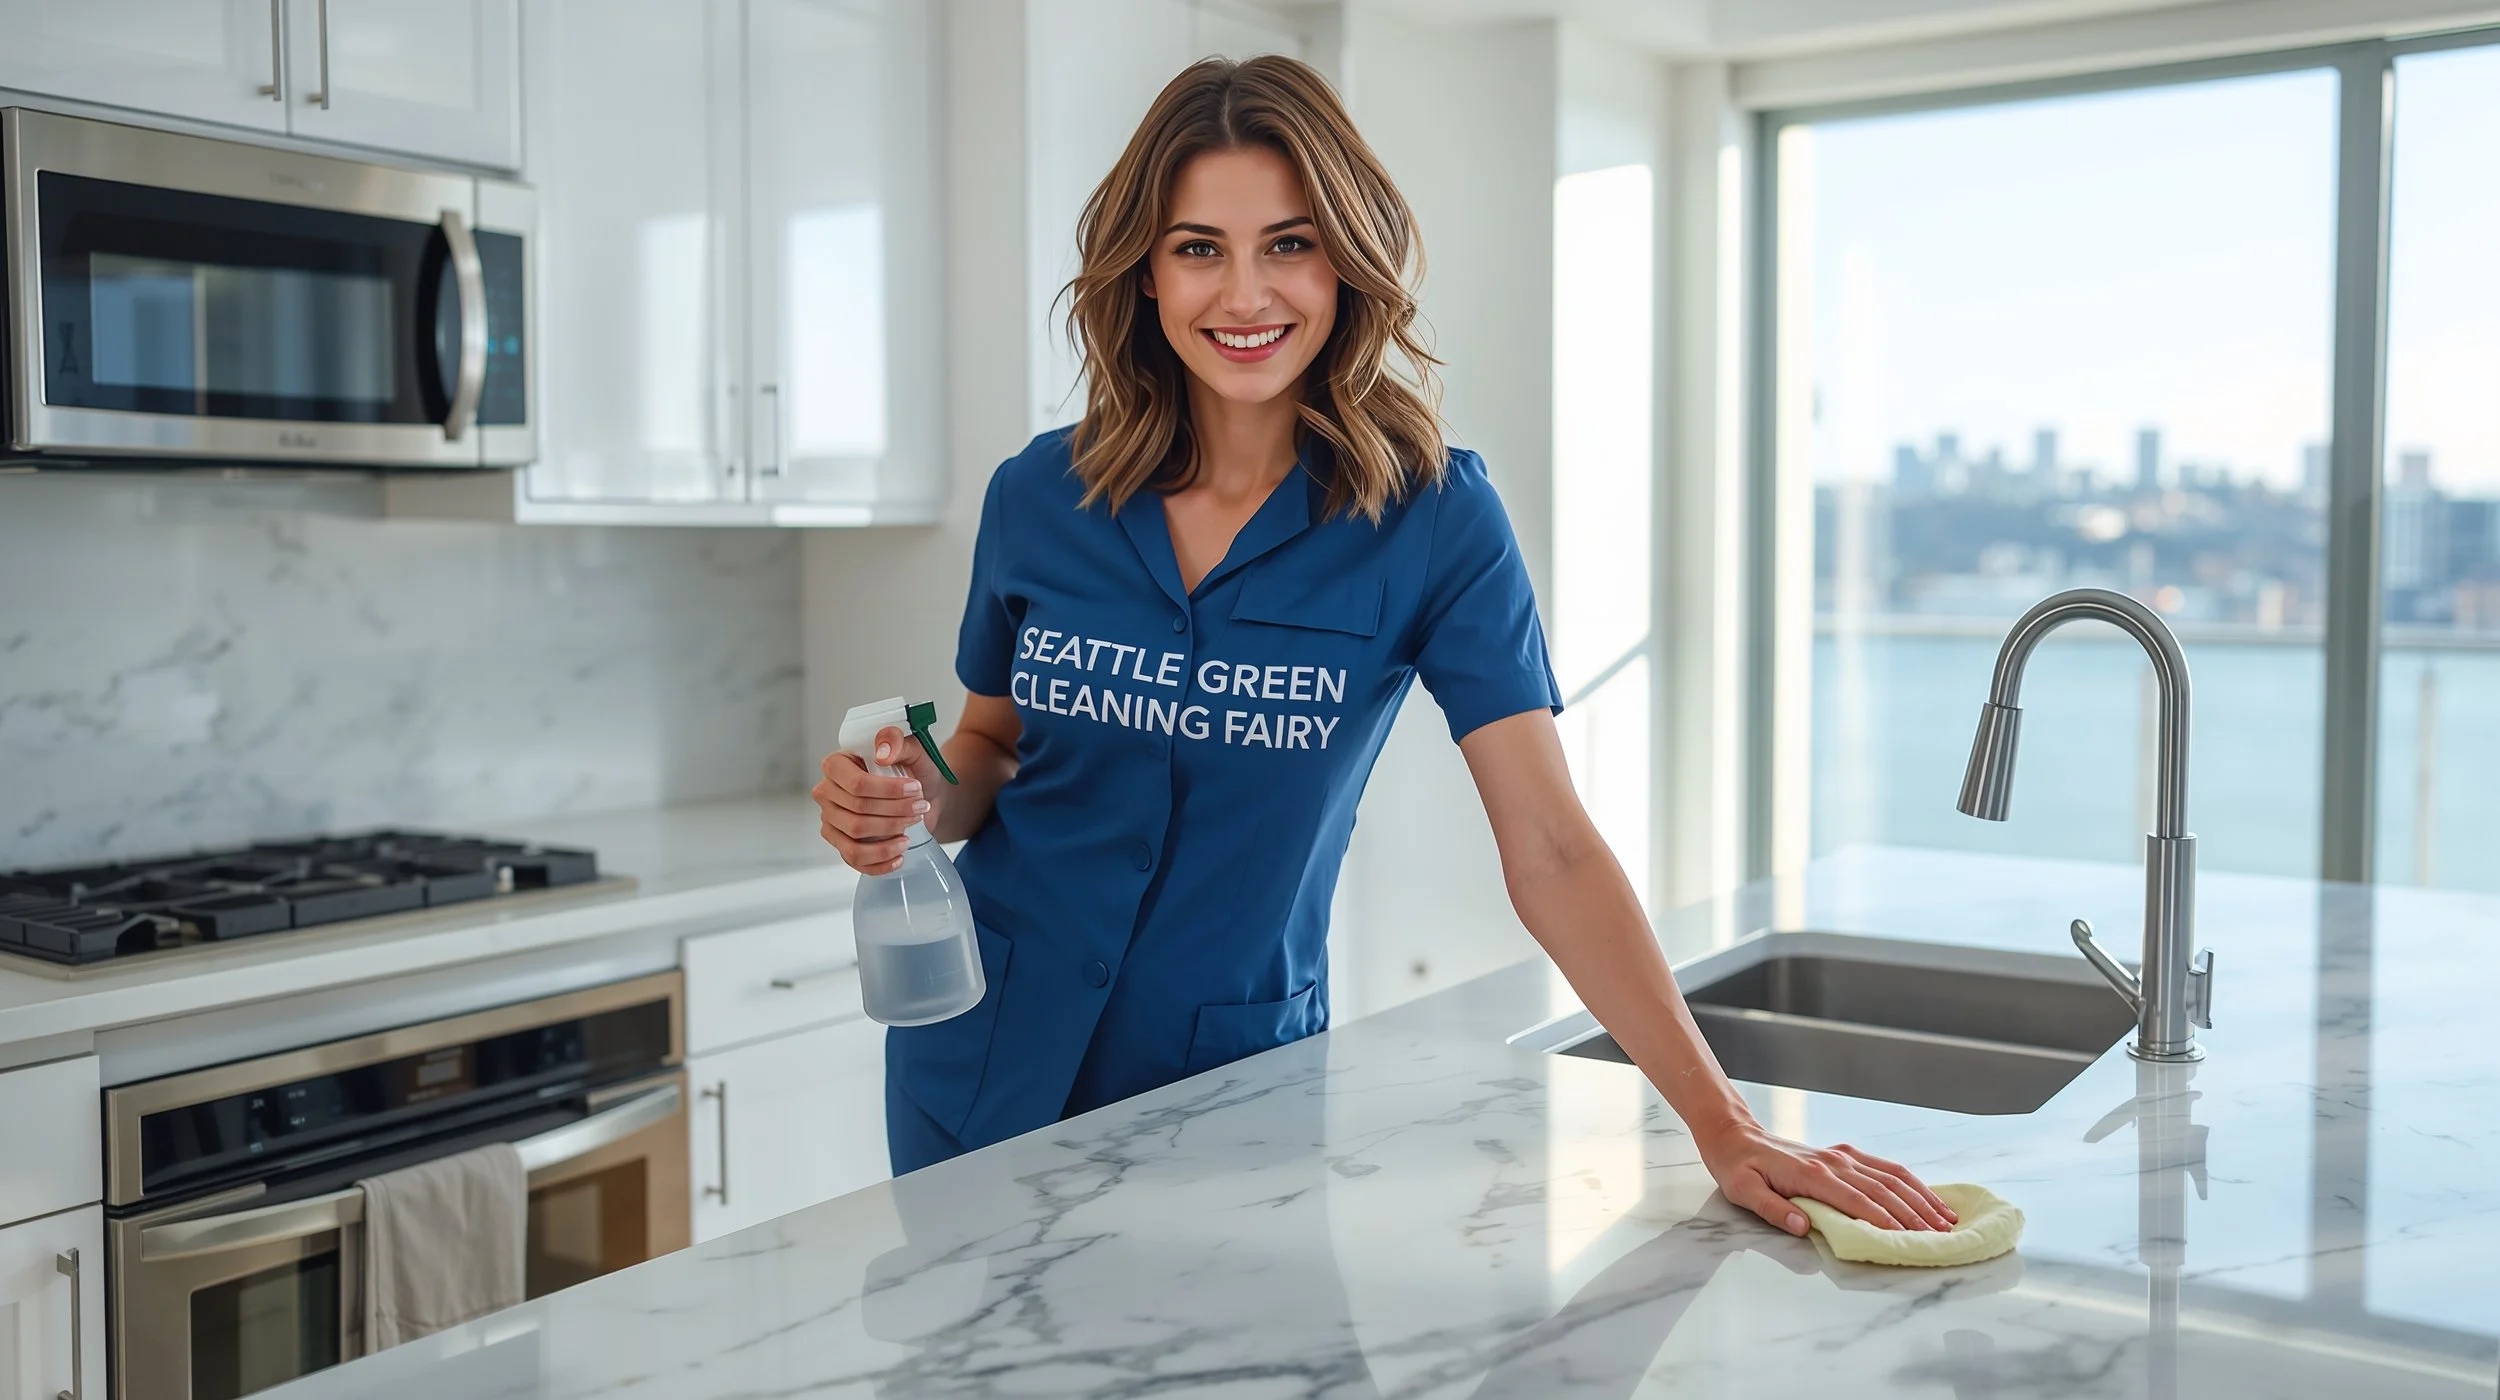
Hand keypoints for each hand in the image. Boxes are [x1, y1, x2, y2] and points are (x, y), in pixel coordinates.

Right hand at [811, 726, 939, 873]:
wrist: (921, 798)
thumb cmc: (913, 772)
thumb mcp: (913, 750)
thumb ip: (897, 741)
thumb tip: (882, 752)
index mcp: (837, 765)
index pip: (856, 784)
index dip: (888, 791)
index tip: (915, 788)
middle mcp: (827, 792)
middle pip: (858, 811)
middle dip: (896, 812)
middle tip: (920, 808)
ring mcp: (831, 820)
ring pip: (855, 836)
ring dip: (889, 836)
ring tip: (911, 828)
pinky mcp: (840, 843)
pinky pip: (853, 858)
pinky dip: (880, 861)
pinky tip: (899, 854)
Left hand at [1693, 1115, 1957, 1236]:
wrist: (1737, 1136)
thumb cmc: (1738, 1168)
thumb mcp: (1743, 1191)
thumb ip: (1772, 1209)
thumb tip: (1801, 1225)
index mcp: (1811, 1174)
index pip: (1856, 1200)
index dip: (1884, 1220)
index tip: (1908, 1239)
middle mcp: (1834, 1162)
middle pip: (1883, 1189)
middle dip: (1914, 1214)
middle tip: (1941, 1236)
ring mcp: (1842, 1156)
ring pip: (1891, 1176)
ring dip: (1920, 1197)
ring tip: (1946, 1219)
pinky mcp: (1845, 1154)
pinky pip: (1885, 1167)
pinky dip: (1910, 1182)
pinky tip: (1927, 1196)